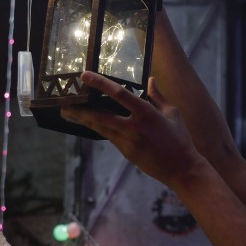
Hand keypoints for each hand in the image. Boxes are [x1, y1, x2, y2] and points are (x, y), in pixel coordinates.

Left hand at [62, 73, 206, 186]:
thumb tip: (150, 80)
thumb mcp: (172, 113)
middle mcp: (134, 127)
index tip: (86, 76)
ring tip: (67, 111)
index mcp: (147, 114)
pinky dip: (96, 128)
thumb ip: (158, 96)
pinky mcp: (126, 152)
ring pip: (100, 128)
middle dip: (80, 109)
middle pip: (100, 116)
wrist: (181, 169)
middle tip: (64, 101)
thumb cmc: (179, 139)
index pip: (119, 94)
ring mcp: (128, 142)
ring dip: (82, 119)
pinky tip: (87, 122)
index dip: (100, 83)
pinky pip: (108, 136)